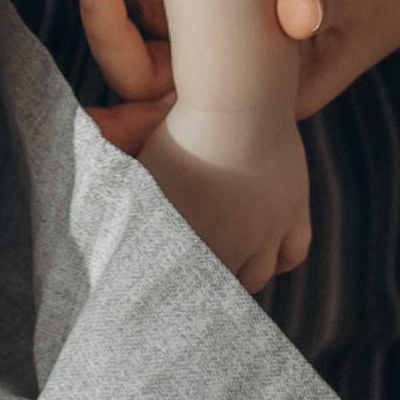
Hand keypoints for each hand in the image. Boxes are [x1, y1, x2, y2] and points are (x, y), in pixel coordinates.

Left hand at [74, 0, 399, 140]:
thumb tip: (300, 8)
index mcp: (258, 100)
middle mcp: (223, 68)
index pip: (179, 114)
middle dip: (110, 17)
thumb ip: (332, 0)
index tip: (97, 105)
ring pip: (146, 4)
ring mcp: (213, 22)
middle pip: (143, 58)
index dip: (134, 111)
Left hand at [138, 101, 311, 295]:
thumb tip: (107, 223)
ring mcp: (265, 234)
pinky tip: (266, 251)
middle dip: (209, 284)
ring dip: (244, 275)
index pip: (184, 287)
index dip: (178, 287)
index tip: (172, 281)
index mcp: (189, 245)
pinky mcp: (292, 214)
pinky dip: (279, 259)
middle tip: (199, 270)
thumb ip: (132, 205)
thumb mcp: (144, 174)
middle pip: (221, 287)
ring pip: (257, 277)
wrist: (236, 112)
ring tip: (231, 262)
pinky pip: (292, 254)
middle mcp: (230, 248)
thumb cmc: (181, 138)